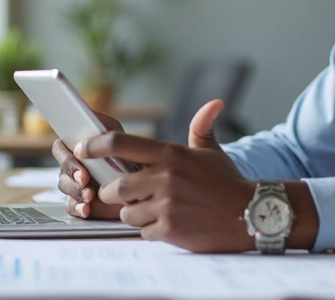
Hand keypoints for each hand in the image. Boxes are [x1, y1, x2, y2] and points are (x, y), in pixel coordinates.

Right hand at [51, 110, 124, 219]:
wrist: (142, 179)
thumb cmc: (125, 150)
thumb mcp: (115, 132)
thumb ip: (100, 123)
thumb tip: (87, 111)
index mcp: (76, 148)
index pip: (60, 149)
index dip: (66, 156)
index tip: (78, 159)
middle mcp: (72, 167)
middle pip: (61, 171)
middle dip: (72, 176)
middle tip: (85, 179)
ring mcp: (75, 185)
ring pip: (65, 188)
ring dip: (75, 192)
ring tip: (89, 196)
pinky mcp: (82, 203)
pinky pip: (72, 206)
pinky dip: (77, 208)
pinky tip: (86, 209)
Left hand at [76, 99, 256, 252]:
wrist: (252, 214)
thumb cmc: (228, 183)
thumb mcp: (212, 153)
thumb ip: (202, 128)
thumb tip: (214, 103)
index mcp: (171, 154)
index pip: (121, 143)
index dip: (96, 146)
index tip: (82, 149)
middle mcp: (165, 177)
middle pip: (117, 186)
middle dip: (114, 193)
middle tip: (122, 194)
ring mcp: (167, 204)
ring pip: (128, 212)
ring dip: (135, 214)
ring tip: (154, 211)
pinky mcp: (170, 229)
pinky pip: (144, 232)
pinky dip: (151, 231)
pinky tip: (169, 224)